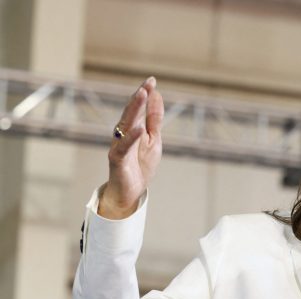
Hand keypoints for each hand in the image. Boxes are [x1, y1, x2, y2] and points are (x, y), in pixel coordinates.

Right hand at [99, 76, 163, 218]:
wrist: (130, 192)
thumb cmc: (140, 165)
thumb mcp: (154, 140)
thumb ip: (154, 120)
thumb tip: (157, 96)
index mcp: (133, 129)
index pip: (139, 108)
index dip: (145, 94)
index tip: (152, 80)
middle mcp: (123, 134)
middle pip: (131, 112)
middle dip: (139, 97)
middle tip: (147, 83)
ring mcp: (119, 145)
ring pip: (125, 124)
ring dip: (134, 109)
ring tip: (142, 95)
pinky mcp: (117, 159)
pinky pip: (123, 147)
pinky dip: (131, 137)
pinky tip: (140, 128)